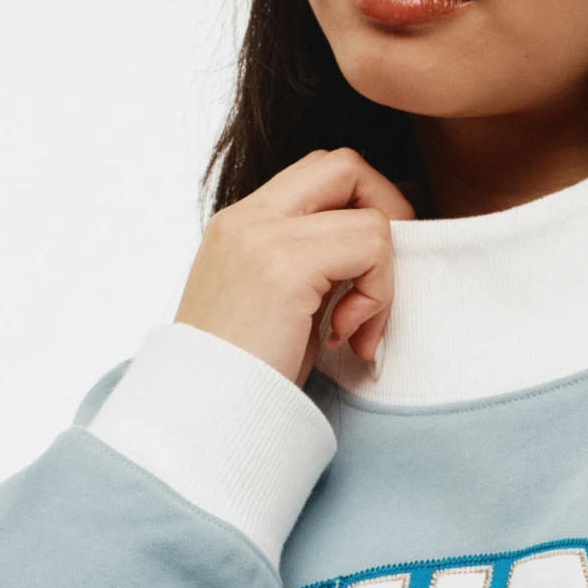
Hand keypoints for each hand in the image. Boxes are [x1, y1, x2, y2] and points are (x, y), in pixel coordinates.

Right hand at [174, 149, 415, 386]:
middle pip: (345, 165)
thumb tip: (375, 251)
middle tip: (379, 282)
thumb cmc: (243, 379)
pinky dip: (378, 295)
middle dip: (387, 216)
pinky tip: (345, 338)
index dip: (361, 208)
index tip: (364, 275)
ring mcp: (262, 237)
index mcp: (240, 225)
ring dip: (383, 276)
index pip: (320, 174)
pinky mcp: (284, 266)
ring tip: (354, 328)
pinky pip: (372, 245)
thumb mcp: (277, 306)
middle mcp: (247, 219)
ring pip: (370, 213)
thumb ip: (312, 267)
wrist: (199, 422)